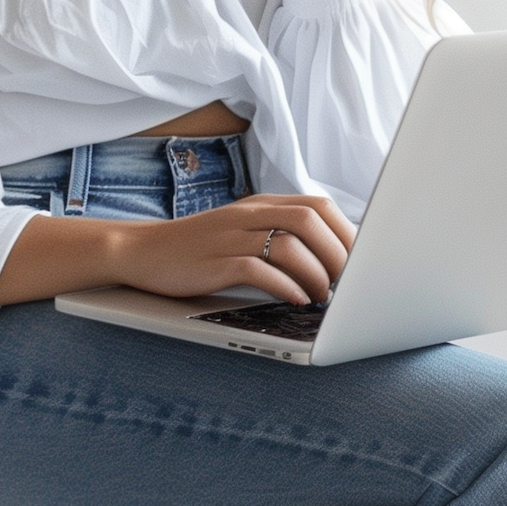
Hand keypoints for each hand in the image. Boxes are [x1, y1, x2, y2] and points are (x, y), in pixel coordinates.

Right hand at [113, 193, 355, 305]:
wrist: (143, 251)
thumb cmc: (200, 248)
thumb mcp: (242, 230)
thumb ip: (279, 233)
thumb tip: (330, 256)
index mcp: (260, 204)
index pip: (317, 206)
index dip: (347, 232)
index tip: (363, 262)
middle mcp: (249, 214)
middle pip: (310, 220)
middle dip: (338, 253)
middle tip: (349, 284)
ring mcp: (231, 237)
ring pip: (289, 244)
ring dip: (316, 273)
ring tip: (325, 296)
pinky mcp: (216, 263)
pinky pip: (260, 270)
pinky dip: (286, 287)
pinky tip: (297, 301)